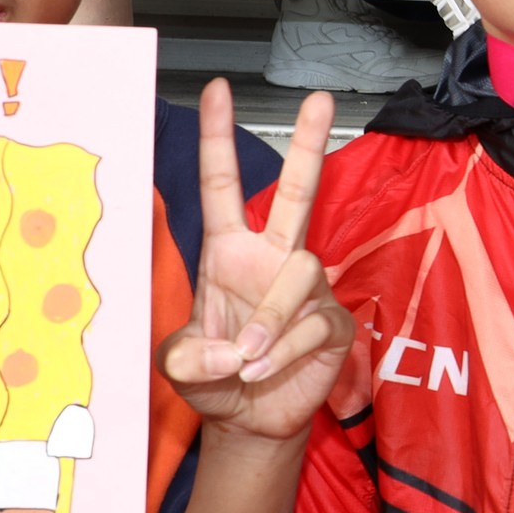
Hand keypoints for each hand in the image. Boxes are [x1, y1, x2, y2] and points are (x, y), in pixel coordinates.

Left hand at [160, 80, 350, 442]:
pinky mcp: (332, 322)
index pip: (223, 186)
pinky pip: (313, 322)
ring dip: (270, 319)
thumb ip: (190, 356)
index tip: (218, 91)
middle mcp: (272, 259)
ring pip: (300, 271)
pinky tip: (266, 369)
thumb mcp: (180, 365)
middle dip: (309, 145)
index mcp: (229, 253)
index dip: (219, 138)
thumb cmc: (215, 380)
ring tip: (247, 359)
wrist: (252, 421)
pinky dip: (285, 349)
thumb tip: (228, 352)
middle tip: (322, 100)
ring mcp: (307, 288)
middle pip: (297, 192)